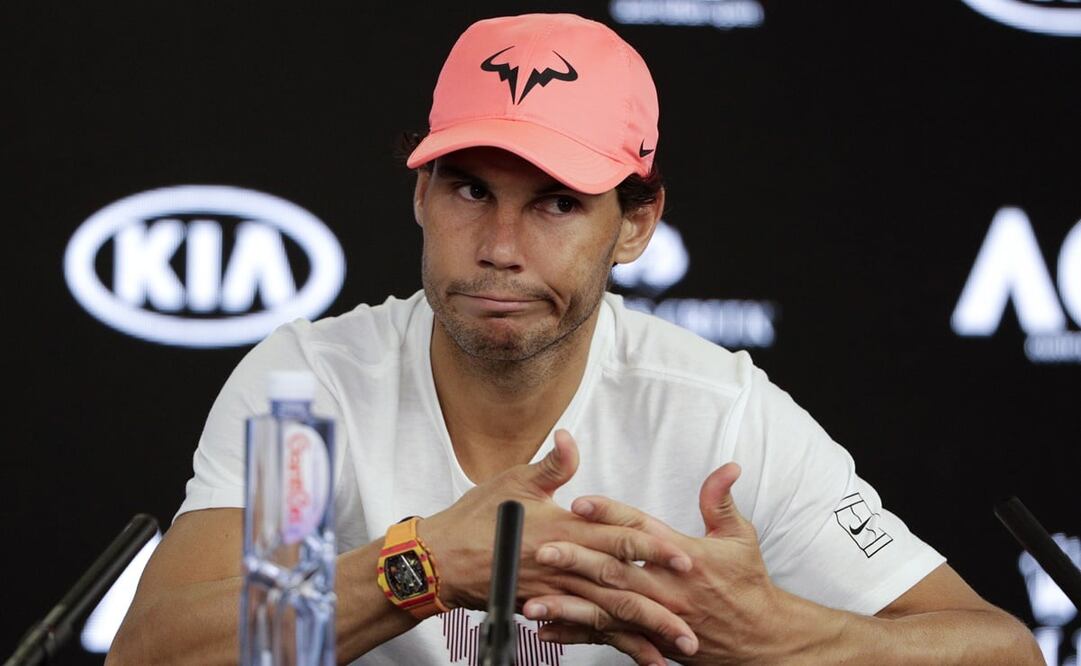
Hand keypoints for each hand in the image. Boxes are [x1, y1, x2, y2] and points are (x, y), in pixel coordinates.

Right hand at [417, 430, 699, 659]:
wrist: (439, 560)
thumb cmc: (476, 516)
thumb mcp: (515, 481)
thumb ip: (552, 464)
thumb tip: (570, 438)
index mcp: (563, 530)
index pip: (616, 538)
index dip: (651, 547)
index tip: (683, 557)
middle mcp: (564, 565)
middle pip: (620, 586)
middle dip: (659, 603)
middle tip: (693, 618)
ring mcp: (555, 591)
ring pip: (607, 614)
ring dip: (643, 632)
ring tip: (675, 647)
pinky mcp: (546, 607)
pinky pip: (585, 629)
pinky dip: (613, 643)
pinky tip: (637, 653)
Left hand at [522, 463, 797, 664]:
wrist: (759, 641)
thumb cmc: (747, 585)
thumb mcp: (740, 538)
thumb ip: (721, 501)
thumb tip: (728, 466)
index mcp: (683, 557)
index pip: (638, 530)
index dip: (608, 514)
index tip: (578, 502)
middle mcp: (666, 588)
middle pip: (613, 570)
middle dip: (576, 560)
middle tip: (542, 549)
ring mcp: (655, 617)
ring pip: (604, 610)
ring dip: (567, 606)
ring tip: (532, 600)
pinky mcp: (649, 639)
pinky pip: (608, 637)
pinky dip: (576, 634)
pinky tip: (547, 629)